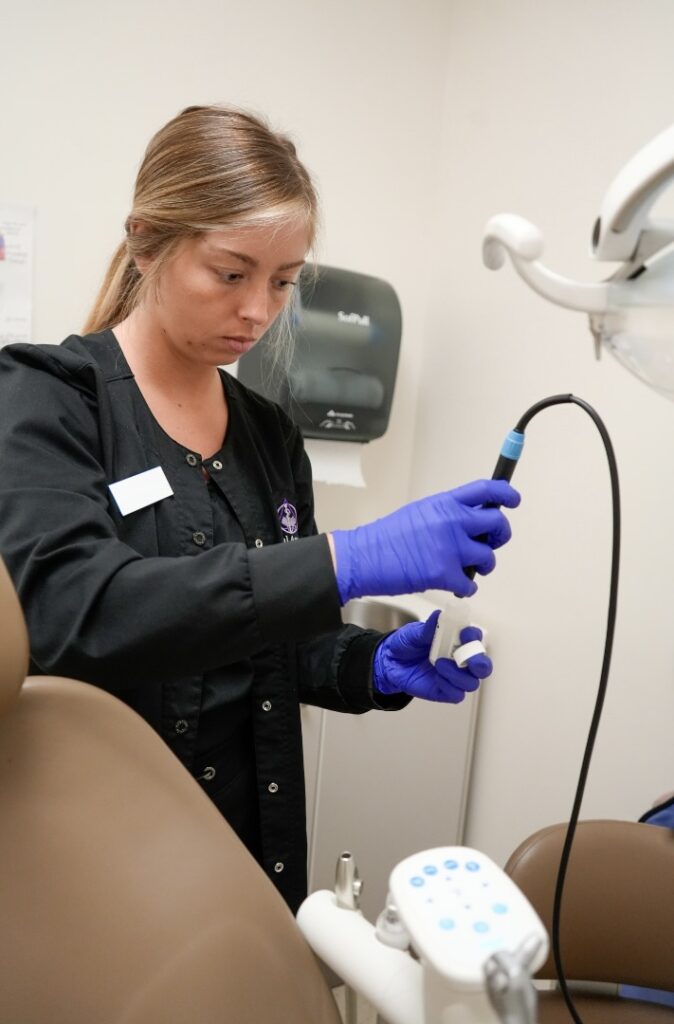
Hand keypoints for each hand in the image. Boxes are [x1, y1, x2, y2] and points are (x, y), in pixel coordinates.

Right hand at [331, 479, 519, 604]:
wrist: (364, 557)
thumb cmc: (387, 537)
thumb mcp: (420, 512)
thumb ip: (448, 514)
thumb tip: (472, 521)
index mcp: (445, 503)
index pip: (487, 490)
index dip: (507, 493)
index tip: (514, 500)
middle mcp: (452, 522)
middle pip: (498, 522)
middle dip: (500, 534)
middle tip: (491, 542)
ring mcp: (450, 548)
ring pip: (489, 557)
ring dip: (483, 565)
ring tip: (469, 568)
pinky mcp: (444, 574)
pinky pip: (471, 584)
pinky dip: (465, 587)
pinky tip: (454, 585)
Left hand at [373, 611, 491, 703]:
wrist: (389, 661)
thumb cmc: (407, 644)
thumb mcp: (415, 632)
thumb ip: (429, 626)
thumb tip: (439, 615)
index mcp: (456, 641)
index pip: (476, 640)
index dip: (474, 637)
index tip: (464, 633)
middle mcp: (459, 660)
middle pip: (483, 666)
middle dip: (481, 663)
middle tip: (469, 660)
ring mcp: (454, 677)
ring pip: (472, 683)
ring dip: (459, 675)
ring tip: (439, 664)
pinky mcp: (445, 691)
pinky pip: (457, 694)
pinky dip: (449, 686)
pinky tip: (437, 678)